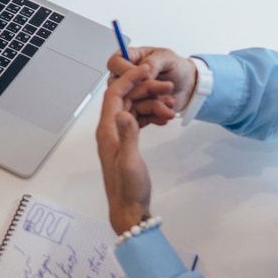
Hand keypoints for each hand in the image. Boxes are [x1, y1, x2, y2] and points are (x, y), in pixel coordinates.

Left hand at [98, 65, 155, 232]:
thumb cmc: (128, 188)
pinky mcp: (127, 142)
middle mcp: (110, 130)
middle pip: (126, 98)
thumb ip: (128, 136)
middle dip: (145, 89)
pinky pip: (138, 120)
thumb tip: (123, 114)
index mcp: (107, 131)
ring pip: (134, 109)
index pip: (114, 95)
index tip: (145, 69)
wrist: (128, 207)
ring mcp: (118, 135)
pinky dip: (151, 115)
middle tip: (167, 87)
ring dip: (151, 103)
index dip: (129, 79)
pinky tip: (165, 118)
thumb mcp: (130, 161)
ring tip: (171, 107)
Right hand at [117, 46, 196, 127]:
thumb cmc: (176, 67)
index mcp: (130, 58)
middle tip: (160, 91)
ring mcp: (130, 94)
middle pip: (117, 86)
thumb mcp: (168, 58)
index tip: (144, 77)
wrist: (187, 86)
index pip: (115, 63)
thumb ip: (154, 62)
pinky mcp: (137, 108)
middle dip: (141, 91)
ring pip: (129, 103)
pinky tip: (165, 113)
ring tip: (169, 102)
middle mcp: (126, 77)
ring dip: (150, 105)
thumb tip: (143, 74)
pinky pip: (137, 116)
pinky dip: (152, 116)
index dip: (125, 70)